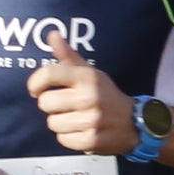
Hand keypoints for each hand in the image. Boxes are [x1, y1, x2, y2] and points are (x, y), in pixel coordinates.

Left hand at [26, 30, 135, 156]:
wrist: (138, 123)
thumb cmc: (105, 95)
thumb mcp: (90, 73)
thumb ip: (68, 55)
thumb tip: (52, 34)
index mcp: (88, 78)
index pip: (49, 74)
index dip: (35, 83)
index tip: (37, 89)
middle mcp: (90, 97)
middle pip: (45, 103)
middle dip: (52, 106)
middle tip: (67, 106)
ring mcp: (92, 120)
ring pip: (52, 123)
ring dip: (61, 123)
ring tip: (76, 119)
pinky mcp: (92, 140)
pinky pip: (63, 139)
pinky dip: (69, 137)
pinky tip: (82, 131)